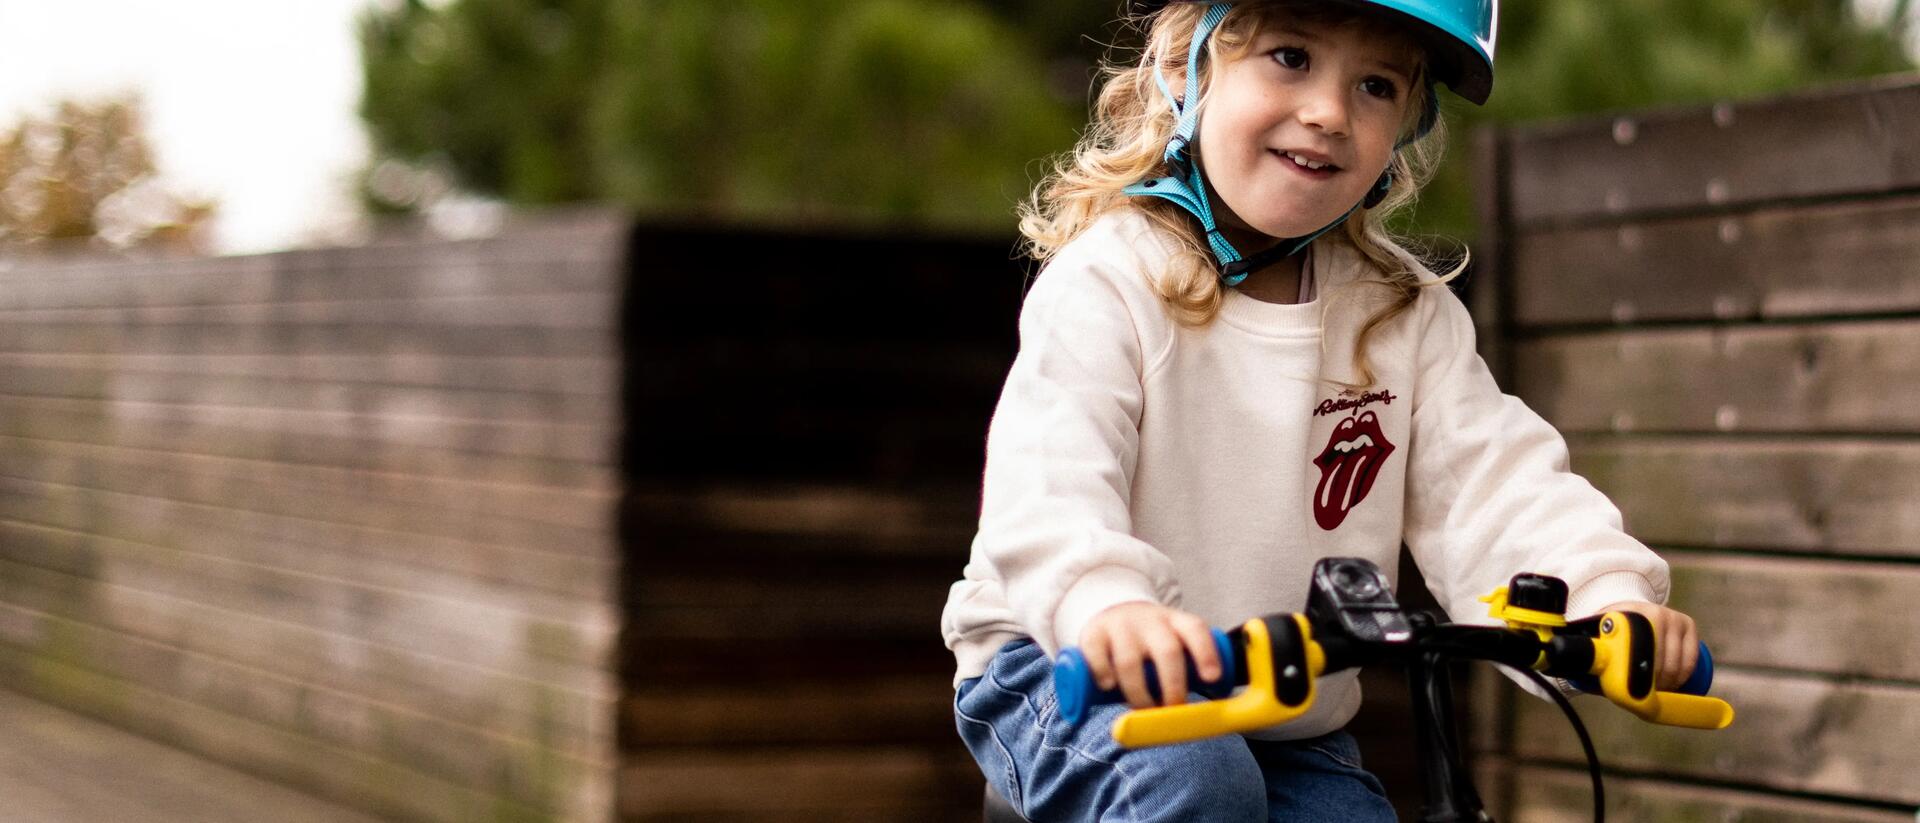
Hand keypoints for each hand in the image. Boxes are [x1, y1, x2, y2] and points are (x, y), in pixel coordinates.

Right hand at [1078, 601, 1223, 708]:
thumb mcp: (1173, 640)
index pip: (1196, 630)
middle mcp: (1151, 621)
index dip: (1206, 653)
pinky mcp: (1093, 634)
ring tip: (1142, 708)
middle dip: (1173, 685)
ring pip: (1129, 660)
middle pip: (1166, 650)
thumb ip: (1191, 669)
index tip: (1212, 678)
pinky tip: (1108, 686)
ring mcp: (1121, 627)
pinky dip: (1102, 672)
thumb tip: (1214, 717)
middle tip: (1173, 708)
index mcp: (1177, 622)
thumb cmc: (1151, 641)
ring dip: (1138, 692)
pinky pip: (1096, 653)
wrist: (1114, 613)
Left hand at [1595, 601, 1698, 691]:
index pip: (1642, 654)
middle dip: (1656, 683)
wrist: (1632, 608)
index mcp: (1635, 616)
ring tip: (1659, 689)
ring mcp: (1675, 618)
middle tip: (1647, 692)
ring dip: (1670, 682)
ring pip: (1679, 663)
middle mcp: (1658, 614)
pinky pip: (1691, 658)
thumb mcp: (1603, 633)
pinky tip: (1675, 682)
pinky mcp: (1689, 624)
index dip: (1641, 675)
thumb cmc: (1616, 627)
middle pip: (1662, 662)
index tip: (1636, 687)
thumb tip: (1589, 667)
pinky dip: (1684, 675)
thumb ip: (1599, 648)